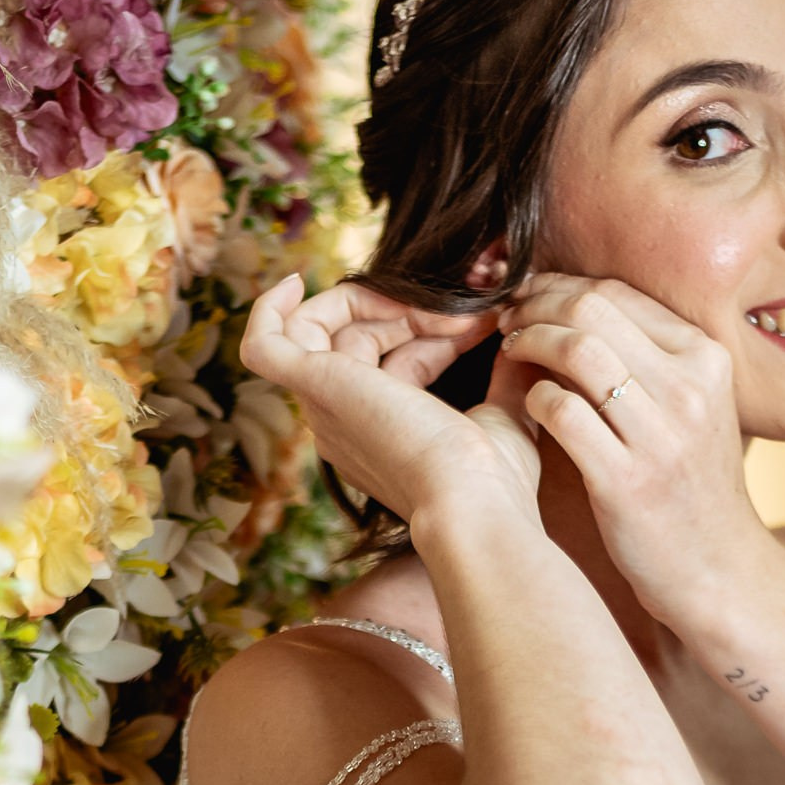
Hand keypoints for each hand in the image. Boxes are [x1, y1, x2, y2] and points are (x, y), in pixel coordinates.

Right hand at [239, 275, 535, 525]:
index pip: (387, 361)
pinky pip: (266, 344)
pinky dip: (268, 309)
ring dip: (386, 301)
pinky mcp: (315, 386)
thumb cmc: (494, 483)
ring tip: (447, 311)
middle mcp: (341, 424)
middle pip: (355, 339)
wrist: (473, 506)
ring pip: (328, 328)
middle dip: (410, 310)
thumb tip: (519, 342)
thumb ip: (506, 379)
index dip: (430, 331)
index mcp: (376, 437)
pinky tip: (291, 279)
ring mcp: (324, 407)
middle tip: (469, 312)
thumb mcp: (505, 417)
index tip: (483, 323)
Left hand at [497, 274, 768, 645]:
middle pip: (591, 309)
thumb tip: (584, 306)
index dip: (561, 285)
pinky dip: (534, 397)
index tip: (532, 295)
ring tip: (510, 349)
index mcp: (706, 358)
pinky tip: (529, 404)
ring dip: (528, 341)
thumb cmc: (692, 485)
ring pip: (575, 350)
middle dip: (537, 303)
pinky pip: (562, 412)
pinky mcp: (626, 479)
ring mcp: (659, 434)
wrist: (719, 570)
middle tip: (509, 316)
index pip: (618, 293)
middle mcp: (689, 387)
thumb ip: (654, 357)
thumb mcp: (695, 407)